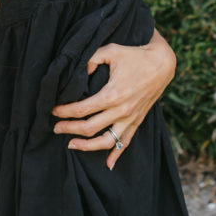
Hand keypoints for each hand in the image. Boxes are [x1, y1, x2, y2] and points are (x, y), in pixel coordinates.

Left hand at [51, 30, 175, 168]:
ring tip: (71, 145)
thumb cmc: (134, 56)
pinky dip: (116, 155)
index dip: (65, 112)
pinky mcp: (137, 121)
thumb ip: (91, 59)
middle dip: (69, 129)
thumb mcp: (110, 51)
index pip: (82, 109)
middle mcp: (121, 110)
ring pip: (106, 141)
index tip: (53, 111)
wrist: (162, 64)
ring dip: (87, 146)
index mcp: (112, 94)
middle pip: (90, 128)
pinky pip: (125, 142)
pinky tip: (107, 164)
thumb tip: (79, 72)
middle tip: (55, 127)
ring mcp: (130, 118)